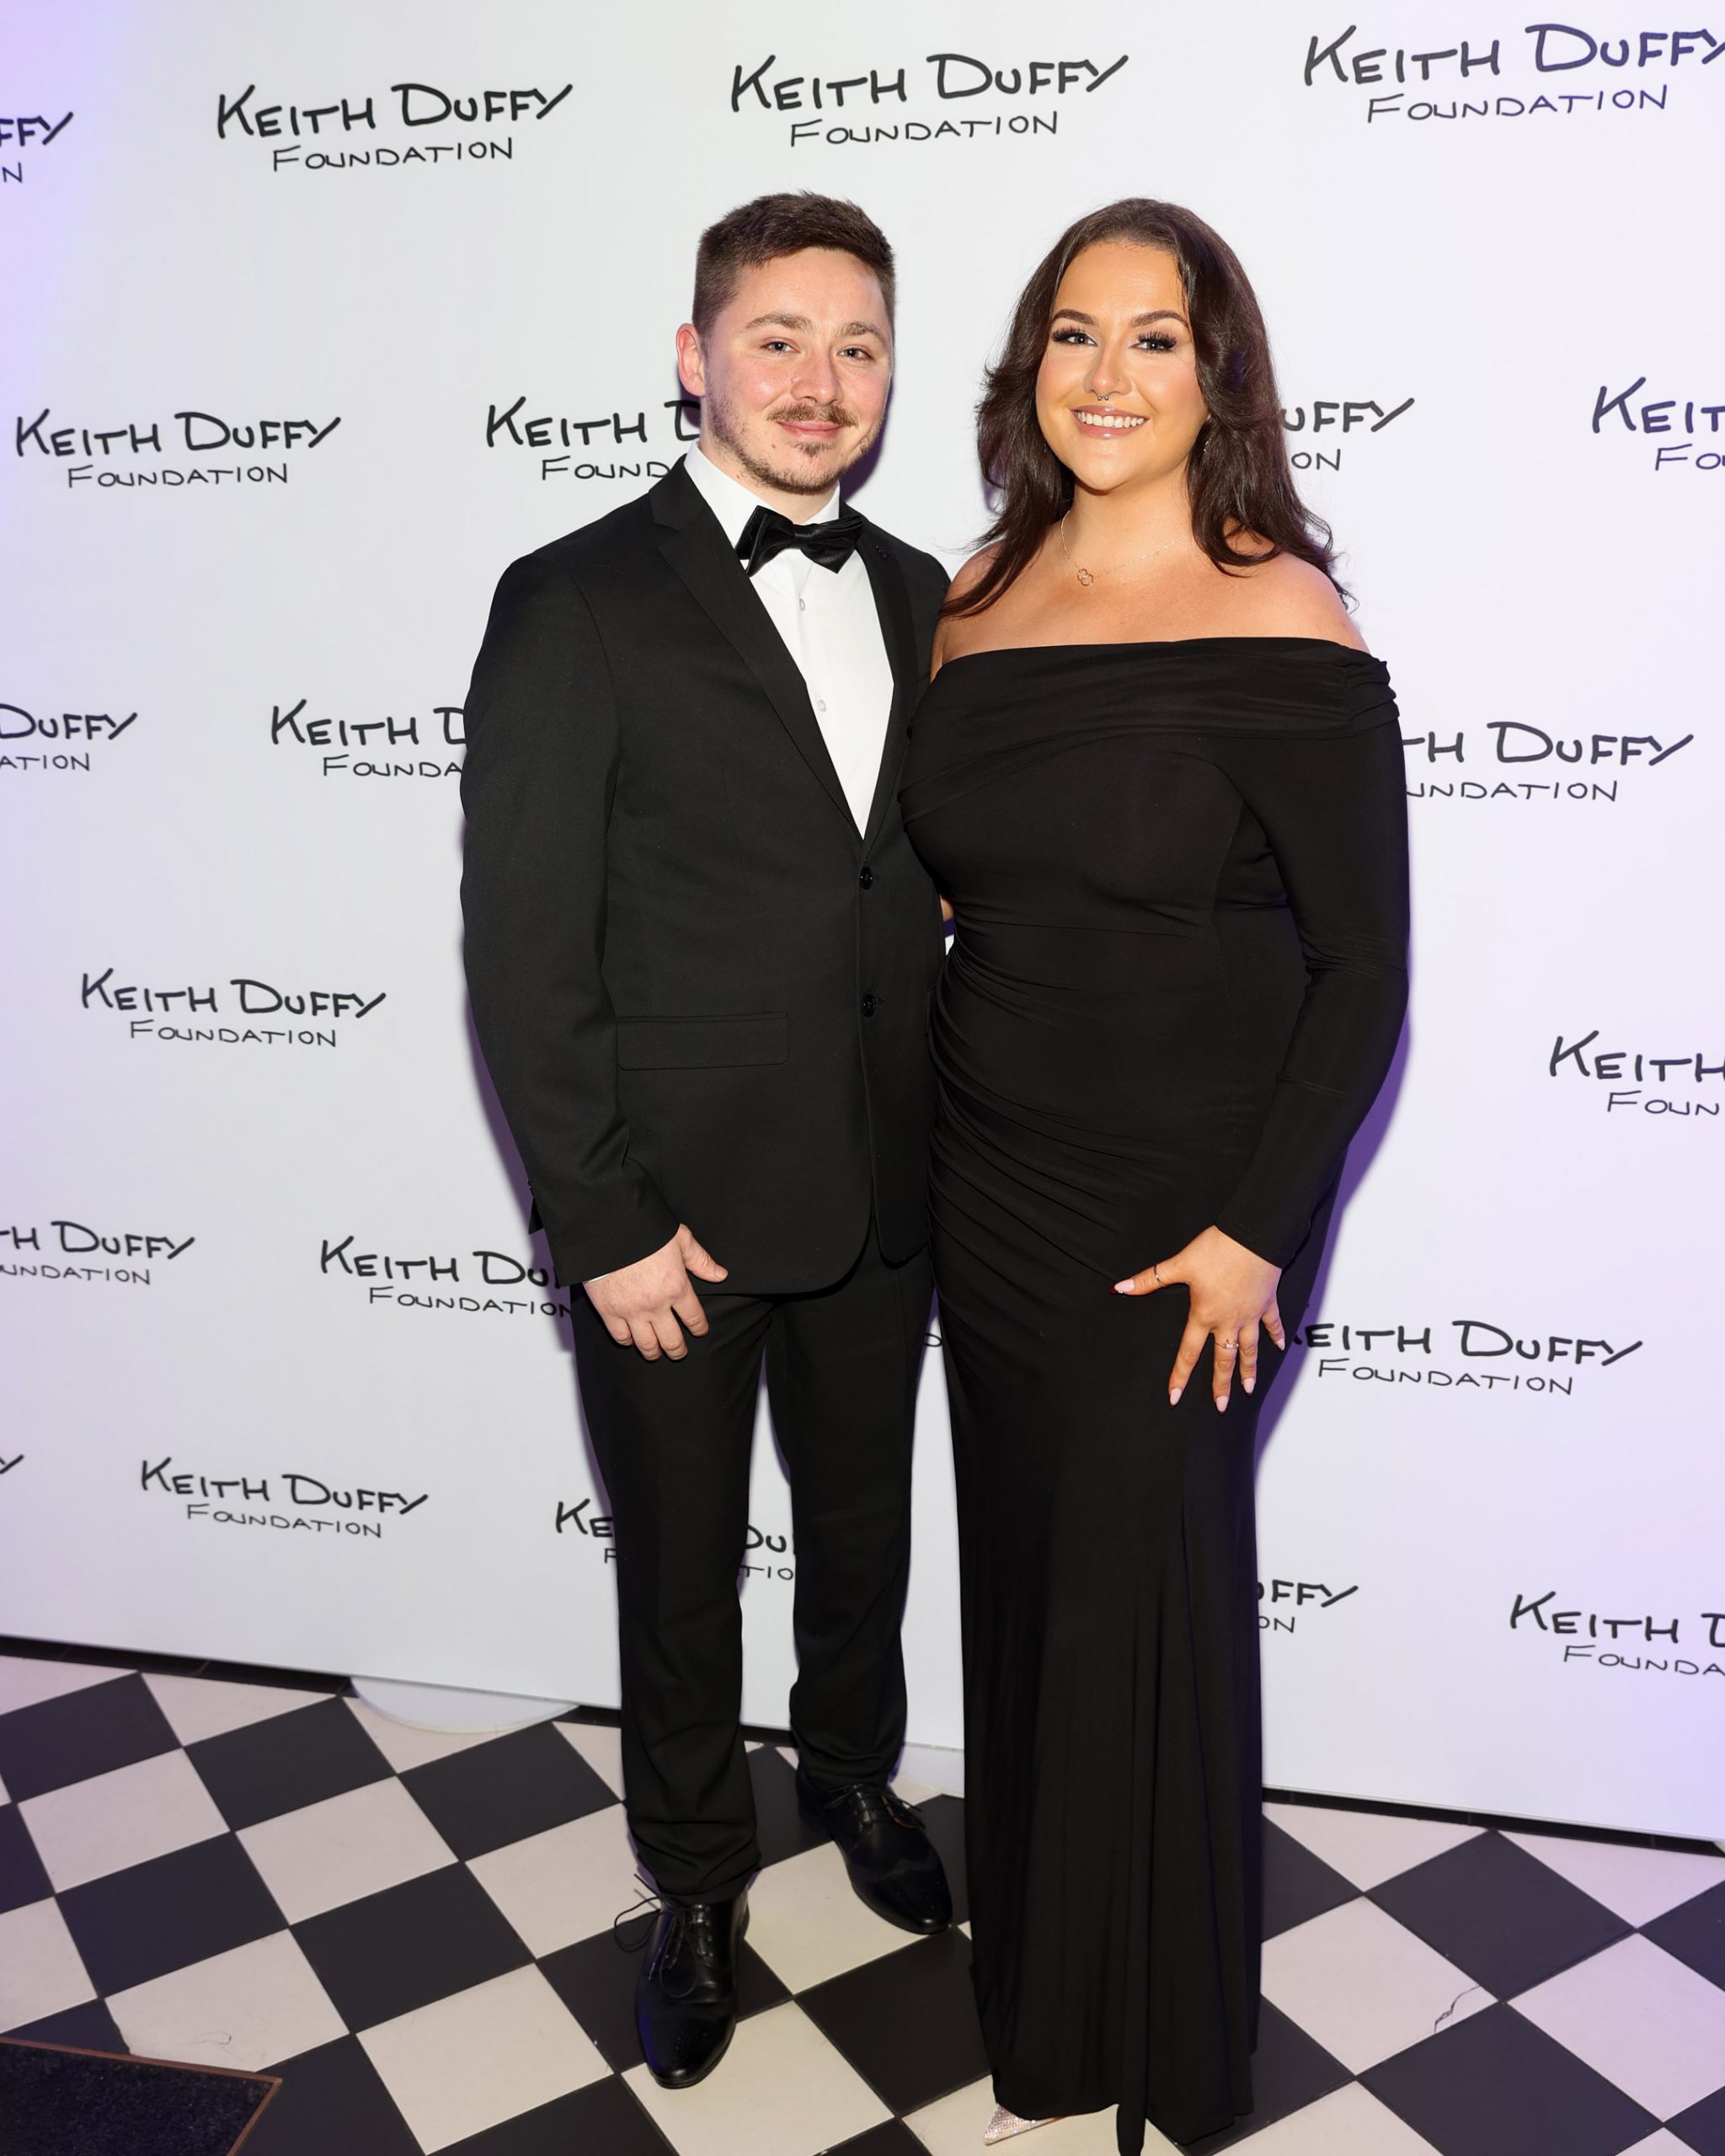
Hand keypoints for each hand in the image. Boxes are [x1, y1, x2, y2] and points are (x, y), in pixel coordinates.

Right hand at [584, 1224, 727, 1361]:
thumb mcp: (681, 1239)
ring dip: (654, 1352)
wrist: (608, 1229)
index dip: (699, 1328)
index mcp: (676, 1287)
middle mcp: (656, 1305)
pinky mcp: (608, 1311)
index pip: (694, 1318)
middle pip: (672, 1340)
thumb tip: (720, 1275)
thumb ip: (701, 1260)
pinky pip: (620, 1336)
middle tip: (679, 1353)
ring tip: (656, 1353)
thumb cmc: (645, 1231)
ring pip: (647, 1345)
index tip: (700, 1331)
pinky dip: (628, 1341)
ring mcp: (631, 1311)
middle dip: (678, 1351)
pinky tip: (632, 1339)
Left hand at [1114, 1226, 1284, 1411]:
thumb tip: (1120, 1288)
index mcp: (1204, 1314)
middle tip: (1221, 1407)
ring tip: (1248, 1390)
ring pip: (1249, 1350)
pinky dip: (1276, 1336)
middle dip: (1221, 1386)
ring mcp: (1250, 1314)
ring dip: (1249, 1370)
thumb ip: (1150, 1279)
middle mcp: (1228, 1321)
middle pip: (1223, 1360)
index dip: (1180, 1376)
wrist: (1254, 1236)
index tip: (1174, 1397)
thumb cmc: (1217, 1249)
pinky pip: (1272, 1325)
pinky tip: (1278, 1348)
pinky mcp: (1267, 1303)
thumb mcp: (1180, 1264)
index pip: (1188, 1353)